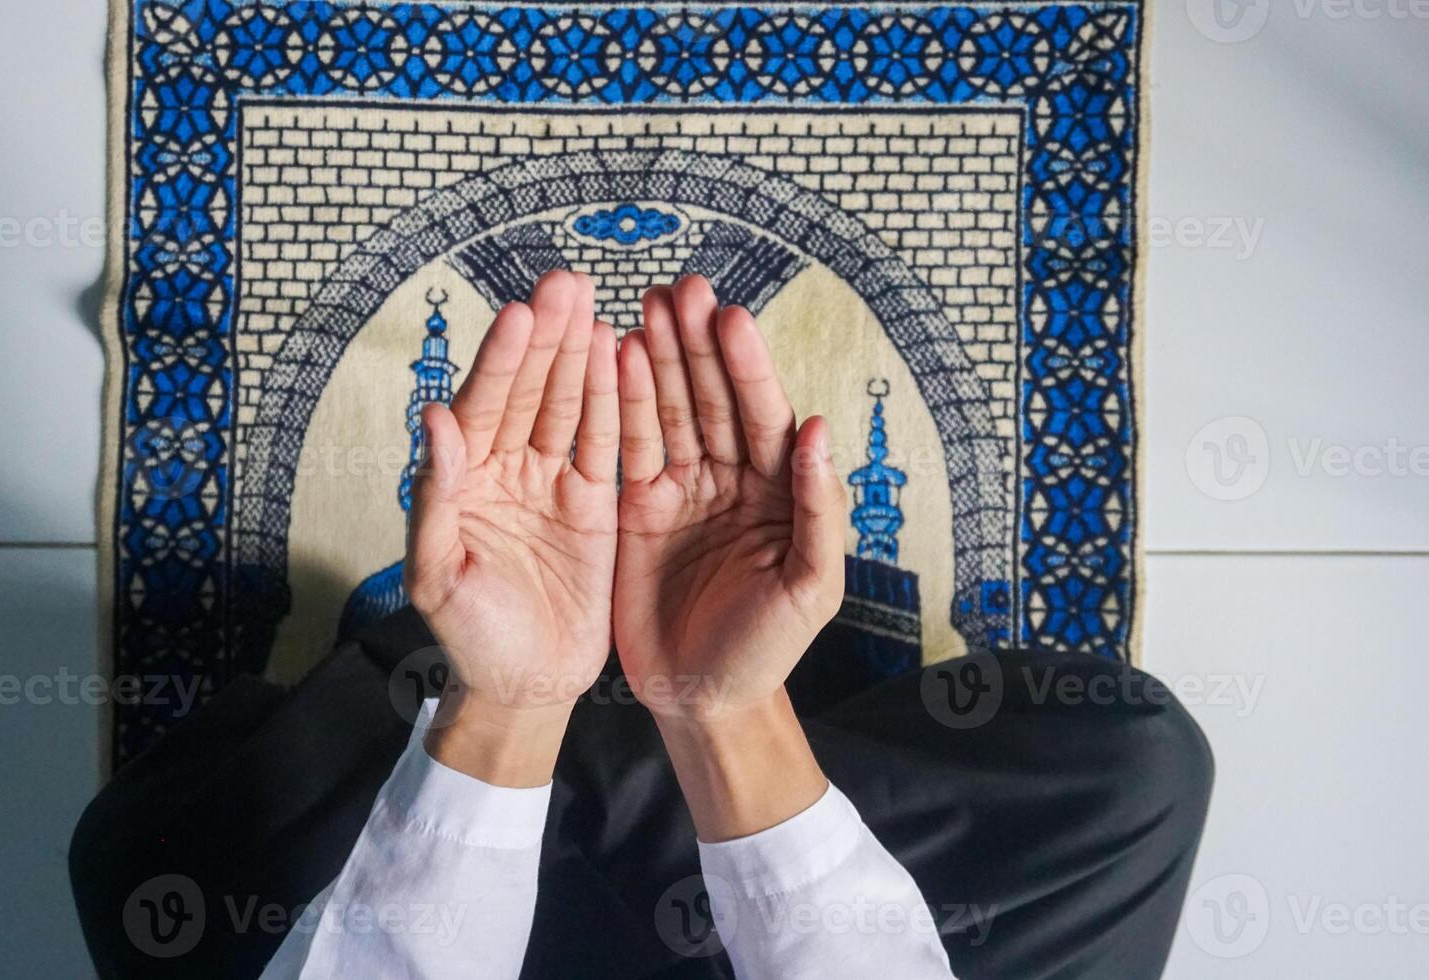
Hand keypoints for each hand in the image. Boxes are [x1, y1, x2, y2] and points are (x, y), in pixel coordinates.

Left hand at [404, 270, 618, 784]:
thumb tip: (432, 418)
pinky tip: (622, 355)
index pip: (484, 407)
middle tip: (569, 282)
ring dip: (581, 354)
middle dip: (548, 337)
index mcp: (465, 481)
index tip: (524, 314)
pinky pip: (605, 444)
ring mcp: (551, 484)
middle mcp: (507, 470)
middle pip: (530, 390)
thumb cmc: (470, 639)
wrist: (525, 689)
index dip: (504, 360)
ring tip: (597, 301)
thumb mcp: (439, 576)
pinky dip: (612, 401)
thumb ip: (436, 498)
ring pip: (568, 406)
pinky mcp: (594, 506)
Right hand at [612, 276, 846, 719]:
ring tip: (642, 305)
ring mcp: (681, 489)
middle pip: (712, 398)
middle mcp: (730, 479)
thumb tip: (817, 430)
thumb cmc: (767, 650)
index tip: (730, 317)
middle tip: (679, 288)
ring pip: (668, 410)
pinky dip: (618, 403)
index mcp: (778, 491)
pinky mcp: (635, 508)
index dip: (747, 367)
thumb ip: (819, 511)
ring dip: (655, 357)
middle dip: (696, 343)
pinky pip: (627, 446)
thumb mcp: (810, 588)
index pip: (763, 416)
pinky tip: (608, 358)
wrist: (702, 700)